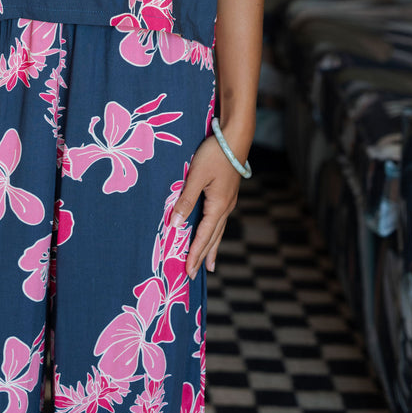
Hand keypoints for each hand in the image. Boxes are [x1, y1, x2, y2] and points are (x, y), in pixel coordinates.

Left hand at [169, 135, 241, 279]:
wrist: (236, 137)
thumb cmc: (214, 154)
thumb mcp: (197, 176)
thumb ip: (186, 200)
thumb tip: (175, 225)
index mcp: (218, 206)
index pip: (203, 236)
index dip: (194, 254)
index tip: (187, 272)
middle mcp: (226, 207)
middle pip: (212, 237)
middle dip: (203, 256)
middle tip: (194, 275)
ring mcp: (229, 201)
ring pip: (218, 230)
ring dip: (211, 247)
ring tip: (209, 264)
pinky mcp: (228, 193)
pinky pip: (220, 220)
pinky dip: (214, 232)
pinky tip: (213, 232)